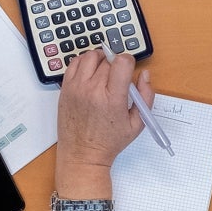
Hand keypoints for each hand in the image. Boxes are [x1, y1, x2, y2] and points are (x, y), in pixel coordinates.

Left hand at [55, 51, 154, 191]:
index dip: (128, 61)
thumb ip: (146, 96)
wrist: (82, 154)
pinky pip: (74, 63)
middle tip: (118, 75)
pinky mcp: (66, 89)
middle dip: (116, 63)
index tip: (129, 68)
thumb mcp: (137, 123)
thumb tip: (144, 75)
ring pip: (89, 56)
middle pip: (107, 59)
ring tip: (104, 69)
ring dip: (100, 59)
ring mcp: (76, 88)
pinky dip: (83, 62)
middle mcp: (93, 90)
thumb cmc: (109, 141)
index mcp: (112, 98)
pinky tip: (90, 71)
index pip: (121, 62)